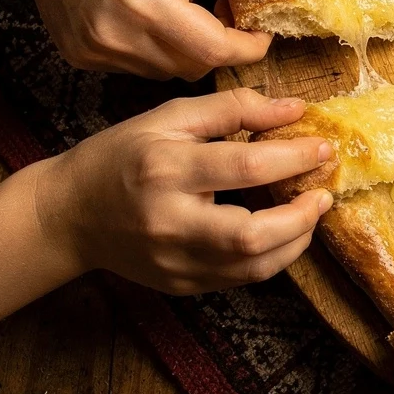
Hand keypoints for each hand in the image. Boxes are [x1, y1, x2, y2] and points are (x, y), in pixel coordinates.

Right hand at [9, 0, 289, 79]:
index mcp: (141, 1)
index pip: (214, 49)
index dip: (248, 44)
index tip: (263, 27)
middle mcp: (116, 36)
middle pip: (195, 66)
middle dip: (223, 45)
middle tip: (228, 9)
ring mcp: (95, 51)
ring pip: (168, 70)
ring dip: (191, 47)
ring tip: (187, 2)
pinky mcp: (82, 57)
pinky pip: (139, 66)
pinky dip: (159, 48)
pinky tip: (154, 12)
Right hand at [32, 89, 333, 292]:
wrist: (69, 215)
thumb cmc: (122, 156)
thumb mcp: (169, 118)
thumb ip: (233, 108)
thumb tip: (294, 109)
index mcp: (164, 169)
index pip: (245, 167)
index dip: (294, 157)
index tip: (324, 147)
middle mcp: (168, 221)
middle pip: (252, 235)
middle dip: (302, 216)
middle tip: (324, 193)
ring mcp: (173, 261)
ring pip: (253, 267)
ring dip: (296, 240)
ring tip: (310, 212)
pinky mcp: (180, 284)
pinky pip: (241, 279)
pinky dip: (272, 257)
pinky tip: (283, 233)